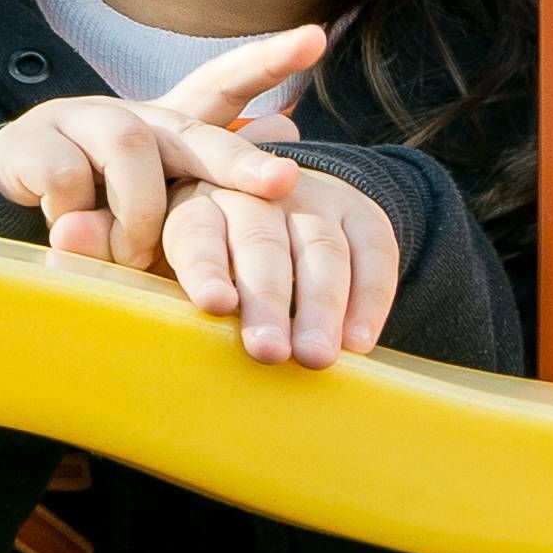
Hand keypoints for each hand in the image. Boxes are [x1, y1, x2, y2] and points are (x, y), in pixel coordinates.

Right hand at [0, 25, 326, 271]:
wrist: (3, 209)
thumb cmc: (98, 217)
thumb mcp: (158, 215)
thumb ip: (209, 186)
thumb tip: (289, 126)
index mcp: (167, 132)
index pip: (221, 86)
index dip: (266, 62)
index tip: (315, 39)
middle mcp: (130, 114)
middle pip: (189, 128)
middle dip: (239, 158)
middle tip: (284, 183)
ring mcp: (79, 120)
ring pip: (131, 146)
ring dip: (140, 211)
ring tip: (132, 253)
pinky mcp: (32, 140)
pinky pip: (70, 176)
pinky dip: (80, 216)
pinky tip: (70, 233)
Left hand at [155, 162, 415, 367]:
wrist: (285, 205)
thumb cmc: (222, 266)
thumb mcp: (185, 267)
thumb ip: (184, 297)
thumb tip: (180, 351)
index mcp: (198, 207)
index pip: (196, 234)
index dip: (205, 268)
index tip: (215, 303)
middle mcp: (255, 196)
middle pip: (260, 242)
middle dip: (267, 299)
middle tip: (268, 351)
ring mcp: (312, 199)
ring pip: (320, 247)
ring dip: (320, 306)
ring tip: (316, 357)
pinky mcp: (359, 211)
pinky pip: (372, 250)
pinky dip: (369, 299)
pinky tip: (358, 342)